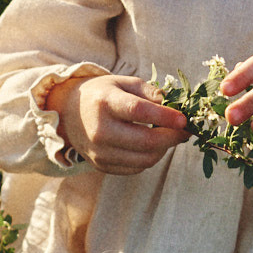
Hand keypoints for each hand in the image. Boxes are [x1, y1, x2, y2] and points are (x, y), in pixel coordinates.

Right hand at [50, 75, 190, 173]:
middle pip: (145, 141)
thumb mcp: (123, 83)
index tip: (184, 120)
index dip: (165, 117)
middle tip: (185, 131)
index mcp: (105, 103)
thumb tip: (176, 106)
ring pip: (144, 159)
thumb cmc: (101, 94)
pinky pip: (136, 168)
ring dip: (163, 149)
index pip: (139, 112)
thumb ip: (149, 92)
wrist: (68, 113)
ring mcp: (99, 152)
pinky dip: (150, 158)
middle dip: (172, 137)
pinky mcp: (101, 165)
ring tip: (168, 137)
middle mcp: (100, 130)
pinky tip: (152, 145)